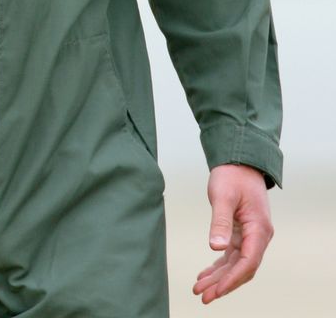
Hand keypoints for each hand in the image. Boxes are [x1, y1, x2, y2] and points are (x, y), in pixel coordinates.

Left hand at [193, 164, 273, 304]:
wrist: (239, 161)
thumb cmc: (232, 176)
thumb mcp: (223, 196)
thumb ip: (220, 222)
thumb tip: (216, 248)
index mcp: (258, 229)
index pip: (247, 262)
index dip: (232, 279)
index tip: (216, 291)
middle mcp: (257, 236)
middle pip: (242, 268)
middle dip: (223, 284)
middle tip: (203, 296)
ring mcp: (250, 235)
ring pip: (235, 264)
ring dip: (219, 277)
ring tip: (199, 289)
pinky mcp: (240, 232)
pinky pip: (231, 255)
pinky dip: (219, 266)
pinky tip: (206, 275)